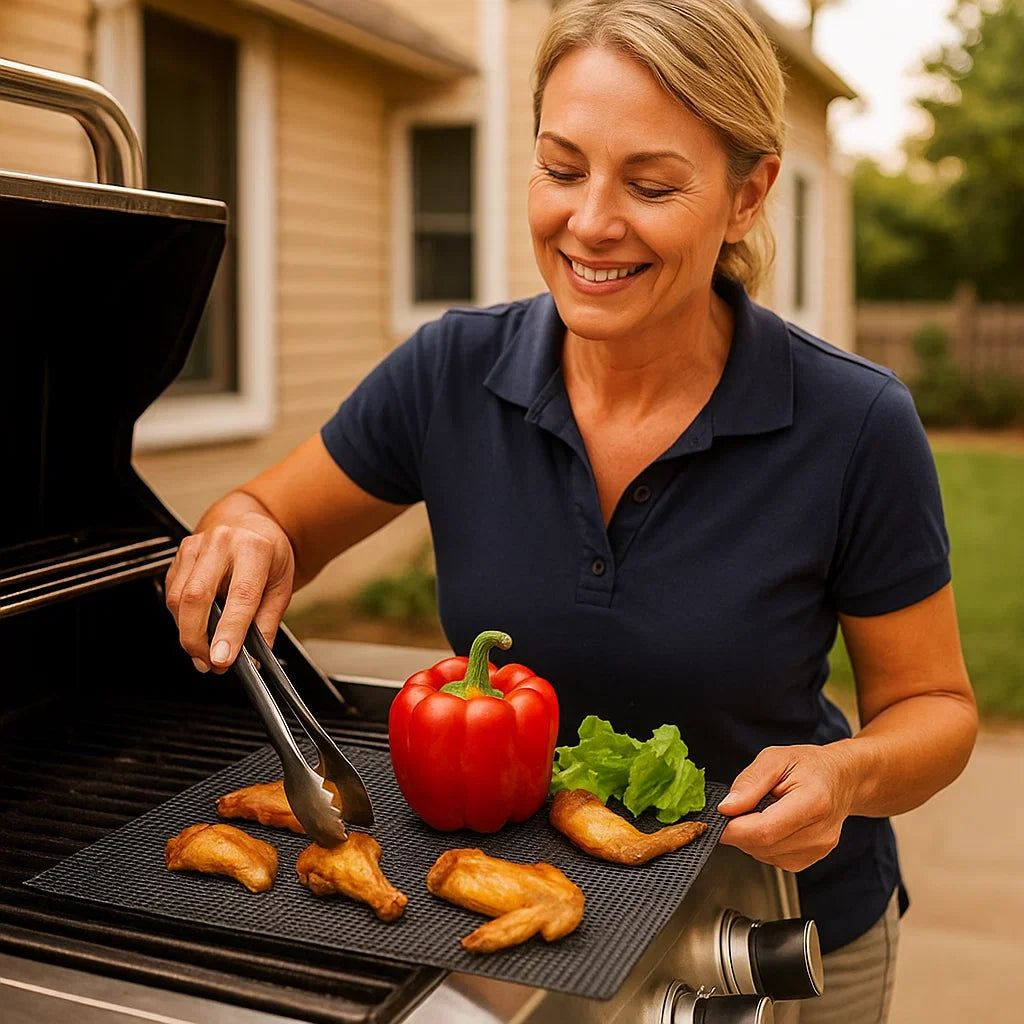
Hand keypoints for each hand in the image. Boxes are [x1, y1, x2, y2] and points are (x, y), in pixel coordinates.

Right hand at [165, 507, 295, 674]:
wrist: (251, 525)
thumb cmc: (268, 554)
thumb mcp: (282, 587)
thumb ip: (267, 623)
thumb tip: (253, 658)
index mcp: (254, 548)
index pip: (240, 595)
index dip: (229, 631)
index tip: (222, 658)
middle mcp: (222, 543)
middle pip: (196, 597)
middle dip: (197, 639)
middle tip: (210, 662)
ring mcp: (196, 546)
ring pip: (178, 599)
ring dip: (188, 633)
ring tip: (205, 651)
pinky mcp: (178, 556)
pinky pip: (171, 595)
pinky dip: (181, 619)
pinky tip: (197, 627)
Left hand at [717, 743, 855, 871]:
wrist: (840, 780)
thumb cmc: (809, 766)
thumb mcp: (775, 759)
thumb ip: (749, 782)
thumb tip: (726, 808)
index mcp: (813, 802)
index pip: (765, 830)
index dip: (733, 828)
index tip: (716, 818)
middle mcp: (819, 833)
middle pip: (762, 845)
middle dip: (739, 830)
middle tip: (737, 808)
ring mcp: (818, 849)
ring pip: (765, 855)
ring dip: (750, 837)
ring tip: (760, 810)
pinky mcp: (812, 859)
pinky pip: (774, 859)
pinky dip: (763, 844)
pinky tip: (771, 823)